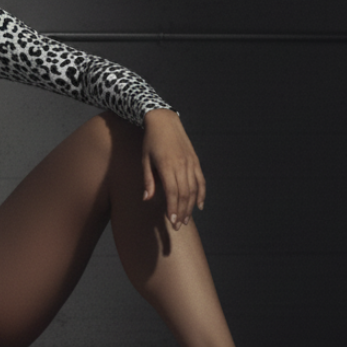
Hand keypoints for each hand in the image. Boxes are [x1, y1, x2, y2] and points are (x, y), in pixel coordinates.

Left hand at [142, 108, 206, 229]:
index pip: (172, 193)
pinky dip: (201, 194)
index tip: (172, 222)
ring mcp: (190, 163)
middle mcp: (181, 165)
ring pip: (194, 189)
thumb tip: (147, 199)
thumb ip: (148, 180)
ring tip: (187, 219)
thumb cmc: (151, 141)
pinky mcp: (195, 161)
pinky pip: (201, 180)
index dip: (173, 209)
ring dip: (191, 206)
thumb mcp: (145, 159)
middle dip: (182, 212)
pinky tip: (199, 206)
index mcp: (167, 165)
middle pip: (184, 194)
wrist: (164, 121)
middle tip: (179, 226)